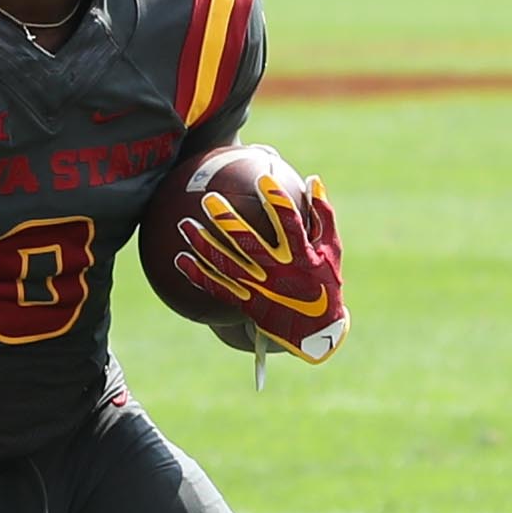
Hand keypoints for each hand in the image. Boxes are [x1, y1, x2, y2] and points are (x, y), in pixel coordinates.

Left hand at [174, 172, 348, 363]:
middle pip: (248, 243)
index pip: (288, 223)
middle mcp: (277, 272)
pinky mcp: (245, 303)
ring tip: (184, 224)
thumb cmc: (325, 283)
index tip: (262, 179)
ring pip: (226, 264)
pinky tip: (179, 258)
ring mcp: (258, 289)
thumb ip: (323, 215)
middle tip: (209, 199)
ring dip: (204, 244)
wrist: (314, 334)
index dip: (276, 200)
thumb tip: (313, 179)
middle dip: (227, 220)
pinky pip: (217, 287)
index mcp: (300, 256)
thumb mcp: (331, 250)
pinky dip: (198, 273)